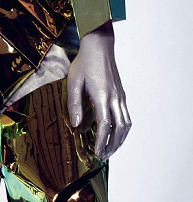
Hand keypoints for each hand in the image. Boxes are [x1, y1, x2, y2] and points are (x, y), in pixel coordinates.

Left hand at [67, 21, 130, 160]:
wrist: (99, 46)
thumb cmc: (84, 62)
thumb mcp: (74, 81)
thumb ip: (74, 103)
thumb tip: (75, 124)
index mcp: (102, 96)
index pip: (105, 126)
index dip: (102, 142)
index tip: (97, 154)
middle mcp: (115, 98)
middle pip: (120, 129)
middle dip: (113, 145)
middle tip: (104, 156)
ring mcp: (120, 96)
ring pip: (127, 124)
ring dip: (121, 139)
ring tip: (111, 148)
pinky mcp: (122, 94)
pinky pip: (126, 116)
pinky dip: (123, 129)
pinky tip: (115, 132)